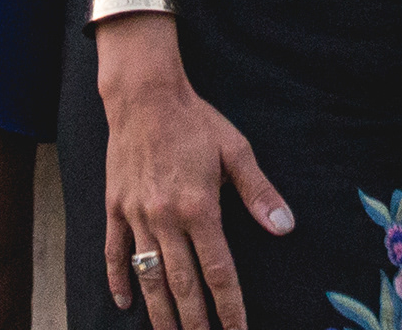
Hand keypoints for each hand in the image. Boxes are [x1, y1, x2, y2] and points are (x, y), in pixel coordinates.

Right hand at [96, 20, 292, 329]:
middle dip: (196, 322)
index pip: (218, 272)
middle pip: (183, 285)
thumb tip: (286, 227)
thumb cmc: (195, 121)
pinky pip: (115, 252)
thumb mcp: (235, 150)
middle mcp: (165, 218)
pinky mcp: (115, 207)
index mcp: (199, 208)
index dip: (230, 307)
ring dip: (161, 313)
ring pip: (149, 276)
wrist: (143, 94)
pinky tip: (124, 304)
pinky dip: (119, 280)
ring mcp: (136, 215)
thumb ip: (260, 192)